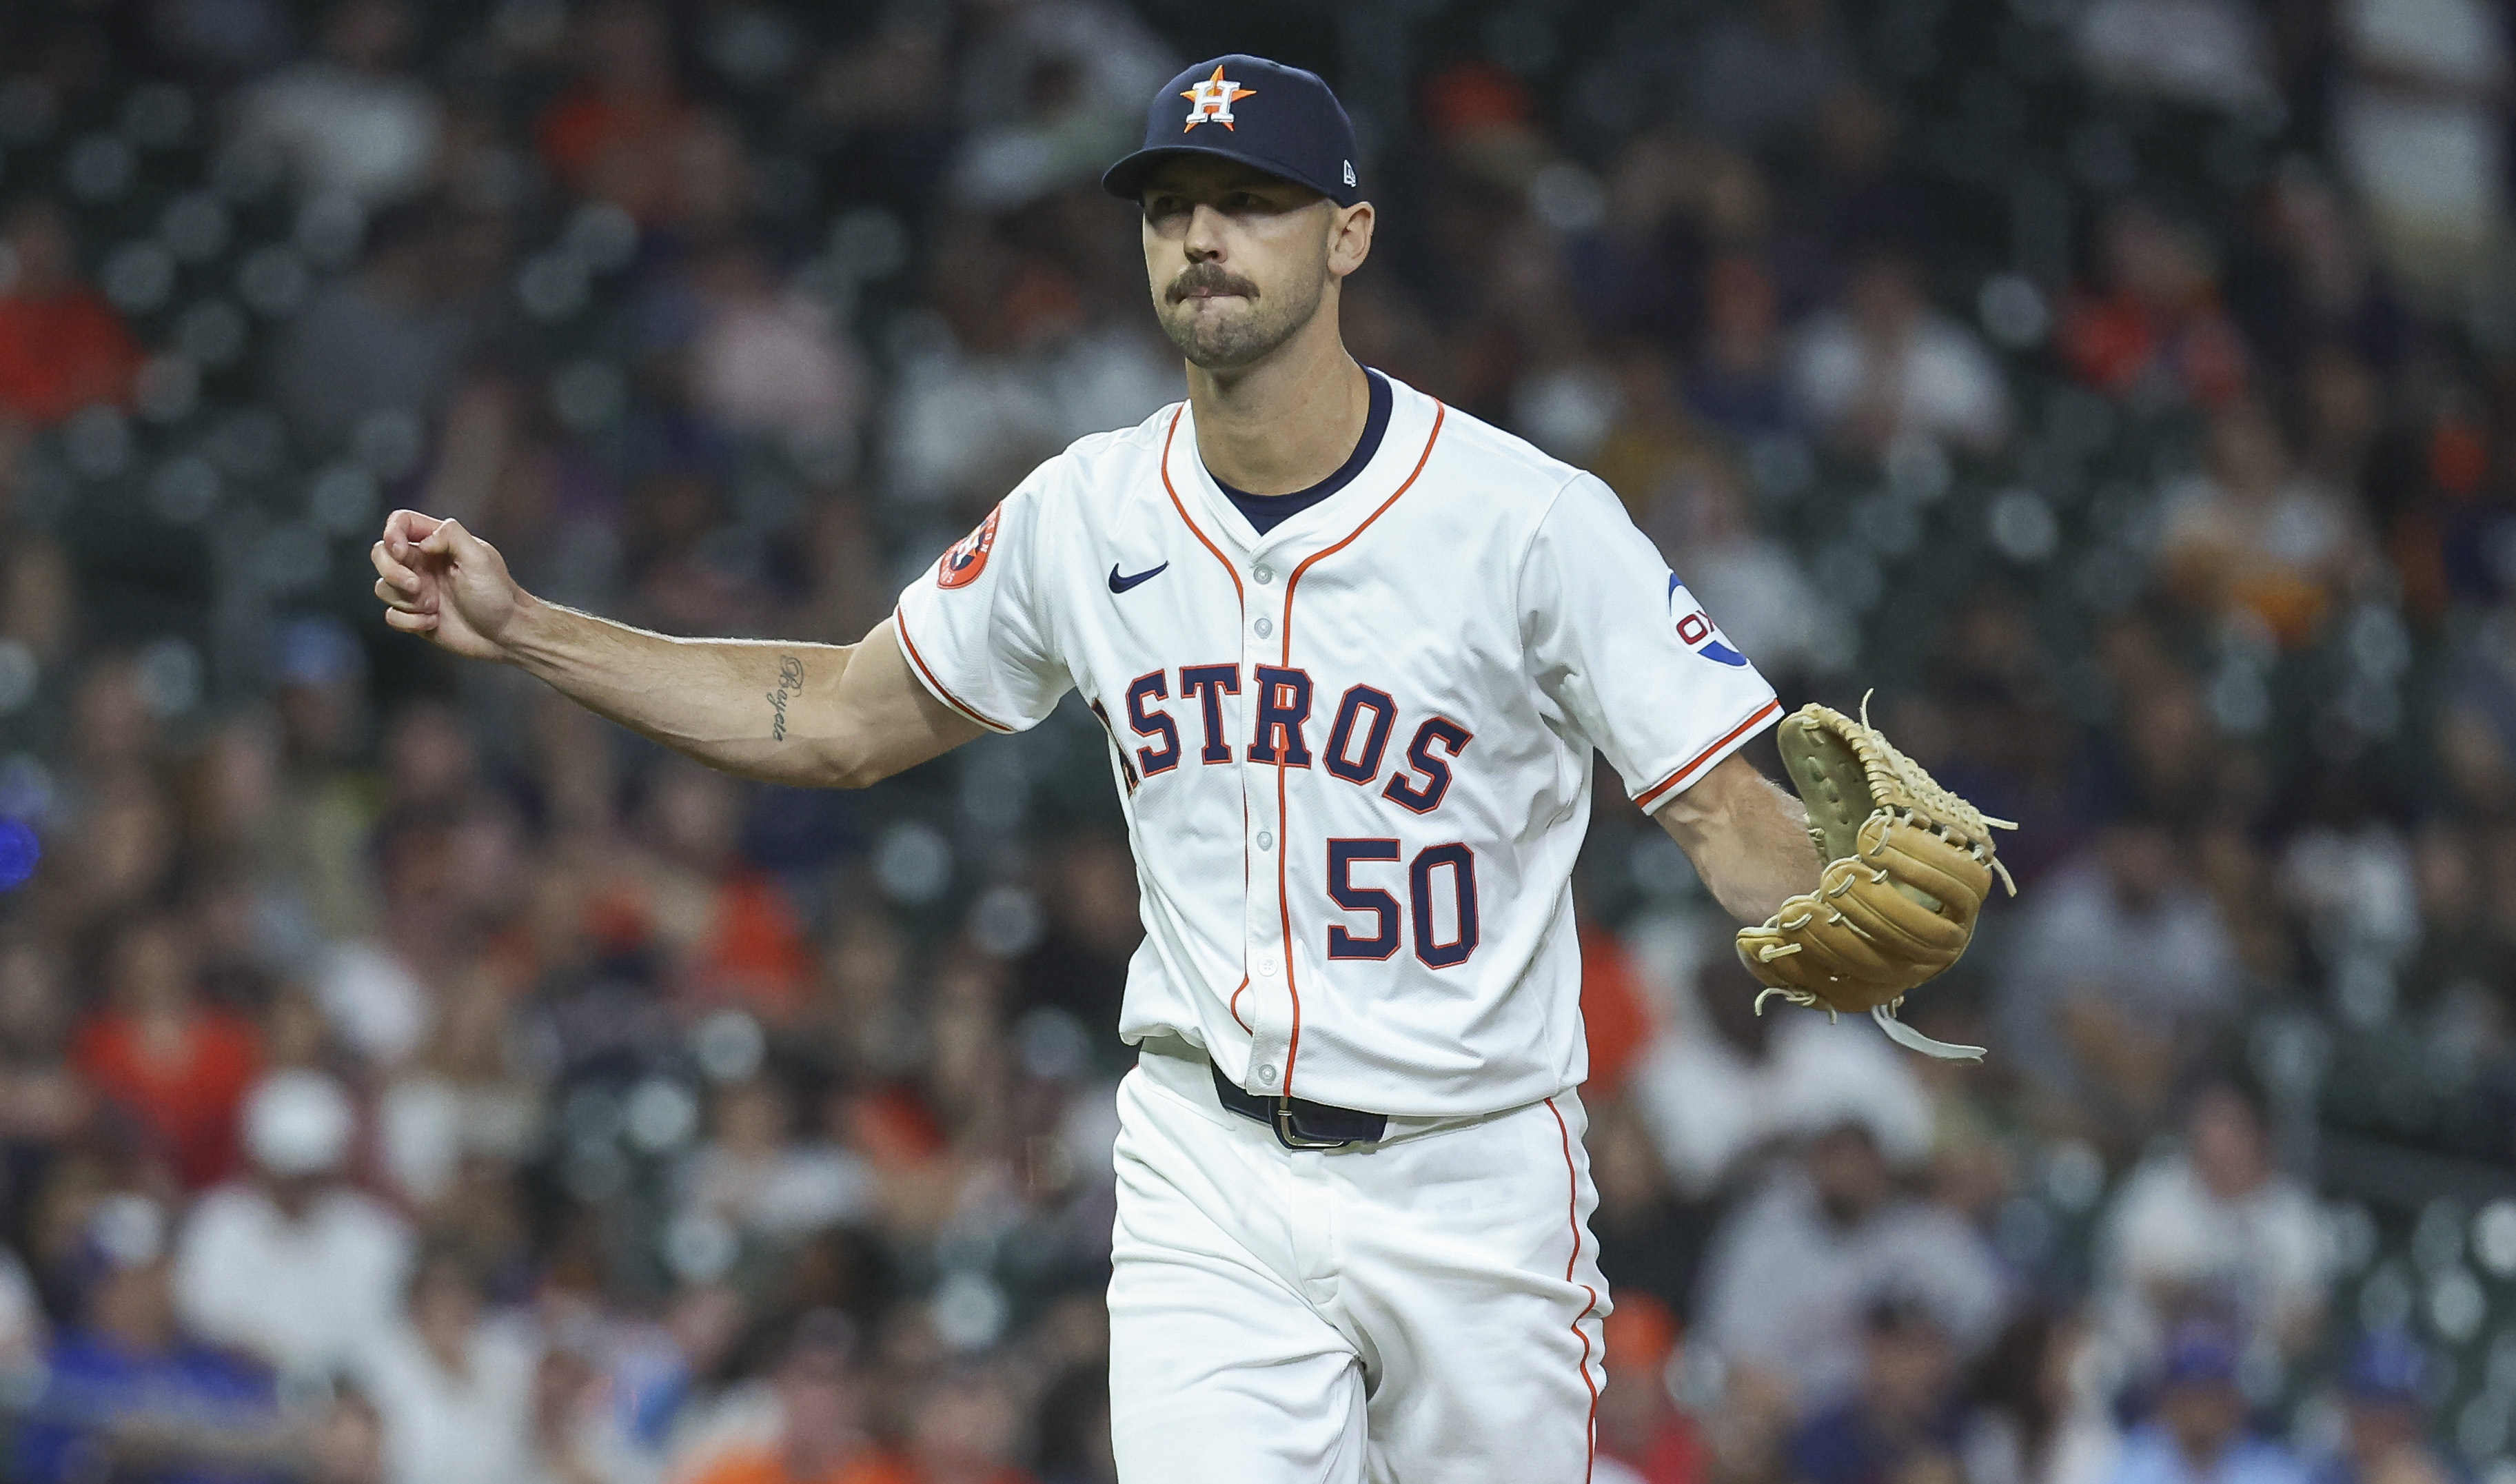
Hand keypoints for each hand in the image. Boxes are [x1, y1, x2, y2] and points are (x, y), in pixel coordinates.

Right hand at [371, 509, 526, 661]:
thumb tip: (422, 542)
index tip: (402, 551)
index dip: (392, 533)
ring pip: (383, 587)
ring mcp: (417, 590)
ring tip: (435, 607)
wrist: (505, 634)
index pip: (400, 522)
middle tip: (417, 586)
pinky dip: (408, 621)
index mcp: (438, 544)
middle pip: (381, 553)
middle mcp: (423, 564)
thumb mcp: (480, 557)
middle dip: (391, 571)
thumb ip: (451, 536)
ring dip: (406, 600)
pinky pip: (391, 615)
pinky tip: (433, 623)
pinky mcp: (415, 616)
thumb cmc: (497, 594)